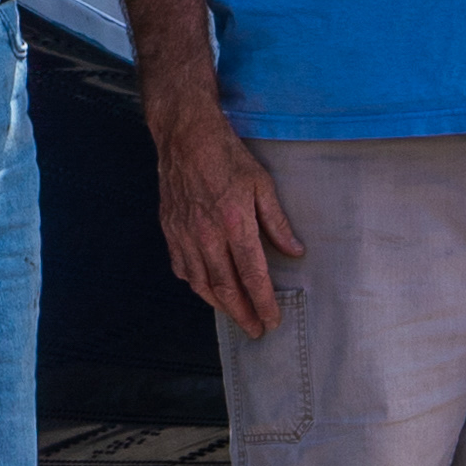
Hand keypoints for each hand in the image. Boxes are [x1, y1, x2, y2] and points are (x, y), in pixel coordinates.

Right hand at [154, 88, 300, 337]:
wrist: (185, 135)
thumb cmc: (227, 156)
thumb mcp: (262, 184)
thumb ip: (278, 223)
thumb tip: (295, 252)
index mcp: (235, 223)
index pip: (252, 276)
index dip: (263, 303)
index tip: (273, 321)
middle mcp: (207, 235)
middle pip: (226, 289)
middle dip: (243, 314)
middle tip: (256, 330)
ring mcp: (184, 234)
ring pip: (201, 284)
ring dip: (220, 305)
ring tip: (236, 315)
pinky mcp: (170, 230)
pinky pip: (182, 268)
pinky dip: (196, 284)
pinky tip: (207, 288)